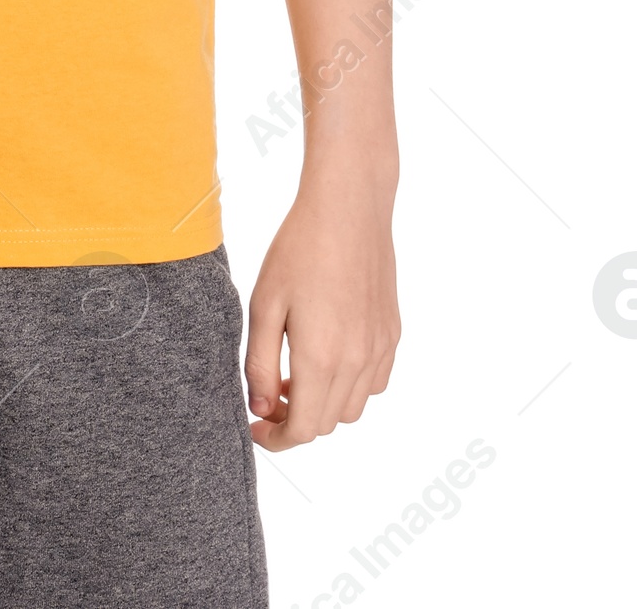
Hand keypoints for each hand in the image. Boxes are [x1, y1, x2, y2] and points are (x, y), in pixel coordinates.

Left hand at [245, 171, 399, 449]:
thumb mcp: (264, 304)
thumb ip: (261, 363)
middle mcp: (358, 362)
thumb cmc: (298, 249)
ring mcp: (380, 349)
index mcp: (322, 358)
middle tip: (268, 394)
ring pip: (353, 408)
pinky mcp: (392, 334)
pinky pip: (373, 383)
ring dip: (323, 405)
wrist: (348, 208)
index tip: (256, 428)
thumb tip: (262, 409)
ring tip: (294, 373)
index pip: (304, 430)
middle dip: (295, 421)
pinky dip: (349, 386)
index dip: (277, 439)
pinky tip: (327, 355)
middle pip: (327, 423)